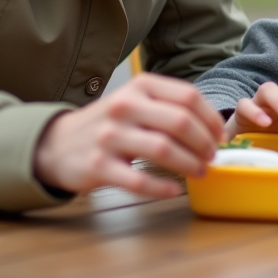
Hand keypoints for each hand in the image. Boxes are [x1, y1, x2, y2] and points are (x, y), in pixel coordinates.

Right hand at [33, 73, 224, 197]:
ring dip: (189, 164)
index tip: (220, 137)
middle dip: (204, 143)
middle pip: (180, 122)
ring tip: (200, 172)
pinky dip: (161, 188)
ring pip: (162, 149)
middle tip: (212, 157)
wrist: (57, 143)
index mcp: (139, 86)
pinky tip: (174, 191)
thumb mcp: (135, 100)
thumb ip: (169, 106)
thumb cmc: (109, 123)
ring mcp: (109, 136)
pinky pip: (137, 180)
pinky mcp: (97, 166)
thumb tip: (213, 127)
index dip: (211, 119)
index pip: (188, 97)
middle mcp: (124, 106)